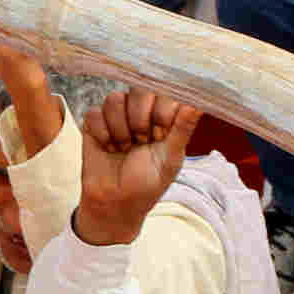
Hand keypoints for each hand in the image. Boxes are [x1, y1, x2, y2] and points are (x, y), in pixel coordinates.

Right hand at [70, 89, 201, 249]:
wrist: (115, 203)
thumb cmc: (147, 184)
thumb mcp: (170, 159)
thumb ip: (183, 129)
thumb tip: (199, 105)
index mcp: (162, 117)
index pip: (164, 91)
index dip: (161, 111)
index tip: (161, 134)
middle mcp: (140, 111)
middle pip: (138, 90)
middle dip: (139, 120)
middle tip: (141, 142)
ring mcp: (116, 115)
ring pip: (115, 99)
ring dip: (120, 129)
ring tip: (124, 148)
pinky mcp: (94, 122)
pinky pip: (95, 113)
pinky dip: (102, 134)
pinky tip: (108, 148)